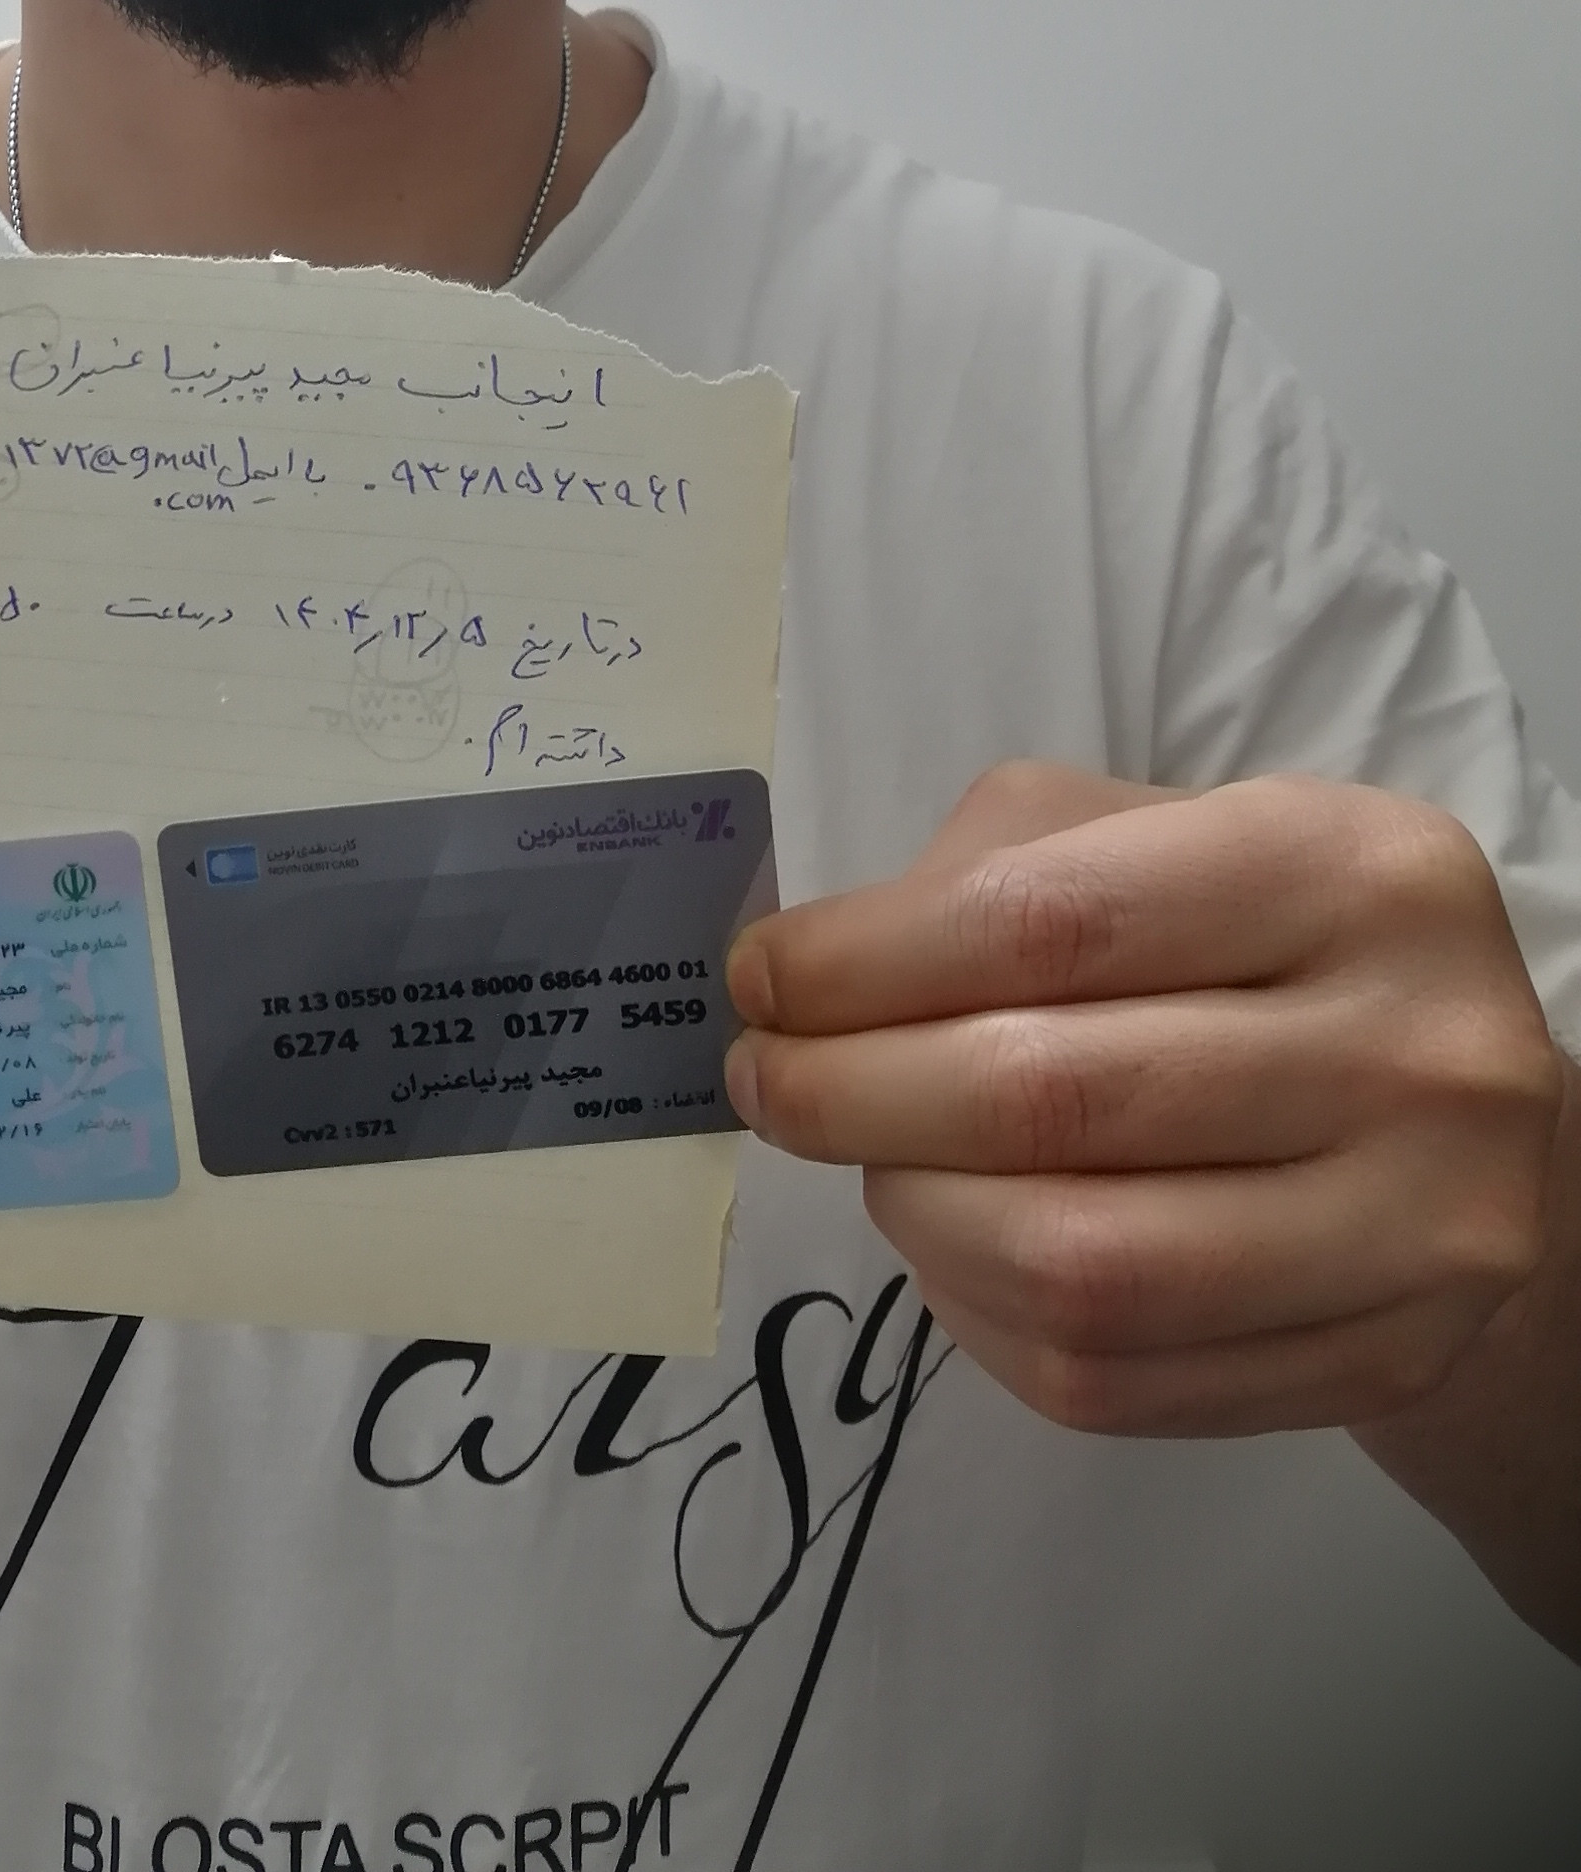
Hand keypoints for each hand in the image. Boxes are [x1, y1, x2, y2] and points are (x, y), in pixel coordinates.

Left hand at [724, 762, 1564, 1436]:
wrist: (1458, 1111)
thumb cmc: (1260, 942)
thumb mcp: (1154, 836)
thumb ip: (991, 871)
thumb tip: (803, 969)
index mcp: (1349, 870)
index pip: (1052, 921)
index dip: (866, 964)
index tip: (760, 983)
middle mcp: (1418, 1050)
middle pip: (1053, 1098)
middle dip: (855, 1094)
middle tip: (768, 1081)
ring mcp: (1421, 1230)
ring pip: (1078, 1267)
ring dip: (914, 1214)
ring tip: (868, 1160)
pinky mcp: (1387, 1360)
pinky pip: (1114, 1380)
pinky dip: (980, 1317)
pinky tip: (950, 1246)